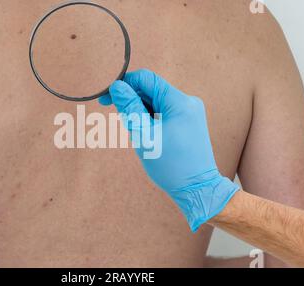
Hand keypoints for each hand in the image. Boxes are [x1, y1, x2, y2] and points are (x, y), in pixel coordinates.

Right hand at [100, 69, 238, 231]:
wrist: (197, 189)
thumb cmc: (171, 166)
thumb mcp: (144, 136)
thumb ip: (130, 108)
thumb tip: (116, 86)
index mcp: (179, 102)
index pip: (146, 79)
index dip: (124, 84)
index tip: (106, 98)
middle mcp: (188, 102)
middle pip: (151, 90)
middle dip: (132, 101)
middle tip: (119, 120)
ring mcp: (190, 112)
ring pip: (156, 102)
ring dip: (140, 113)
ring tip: (137, 134)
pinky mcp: (188, 121)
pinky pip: (164, 112)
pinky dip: (150, 120)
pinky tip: (147, 136)